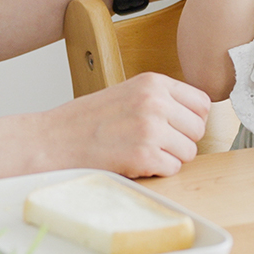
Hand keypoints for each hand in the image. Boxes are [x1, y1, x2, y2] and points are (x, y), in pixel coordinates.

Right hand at [48, 72, 210, 177]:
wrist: (53, 140)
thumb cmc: (86, 120)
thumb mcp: (127, 93)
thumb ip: (159, 99)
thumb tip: (194, 117)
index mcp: (152, 82)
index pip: (201, 102)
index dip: (190, 119)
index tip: (175, 127)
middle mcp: (155, 101)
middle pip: (198, 129)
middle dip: (181, 141)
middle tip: (153, 143)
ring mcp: (150, 127)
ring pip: (189, 152)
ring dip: (169, 158)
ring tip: (140, 151)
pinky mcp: (144, 154)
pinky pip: (173, 169)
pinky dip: (157, 171)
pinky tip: (134, 162)